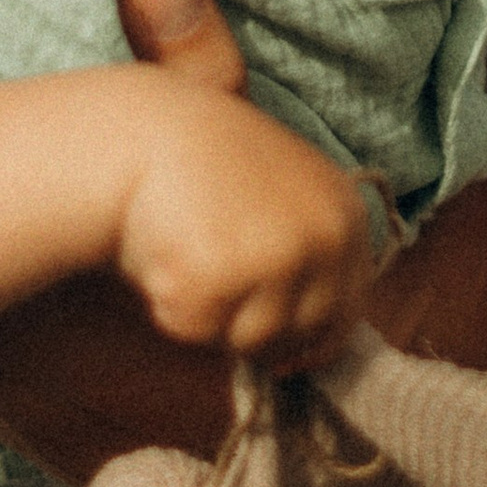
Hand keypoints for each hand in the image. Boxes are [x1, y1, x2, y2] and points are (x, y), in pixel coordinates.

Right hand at [112, 75, 374, 357]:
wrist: (139, 131)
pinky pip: (194, 329)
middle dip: (254, 327)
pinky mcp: (215, 280)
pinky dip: (170, 304)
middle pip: (297, 335)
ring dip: (211, 315)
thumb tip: (306, 349)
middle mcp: (321, 241)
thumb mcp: (282, 194)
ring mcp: (272, 262)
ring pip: (247, 341)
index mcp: (346, 218)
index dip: (312, 340)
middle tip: (213, 280)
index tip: (284, 355)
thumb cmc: (203, 165)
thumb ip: (304, 255)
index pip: (346, 311)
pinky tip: (162, 253)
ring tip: (186, 252)